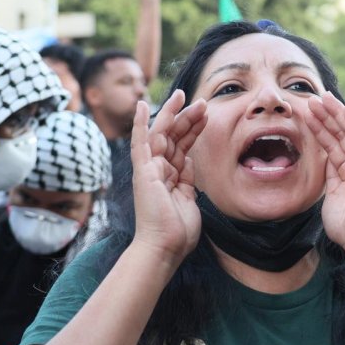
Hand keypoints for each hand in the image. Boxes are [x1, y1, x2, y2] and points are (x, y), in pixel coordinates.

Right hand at [130, 90, 207, 266]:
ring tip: (185, 96)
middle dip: (188, 118)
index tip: (205, 116)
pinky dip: (139, 124)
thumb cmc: (178, 233)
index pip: (182, 148)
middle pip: (174, 138)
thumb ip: (189, 180)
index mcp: (170, 178)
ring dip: (174, 115)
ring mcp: (149, 170)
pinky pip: (140, 143)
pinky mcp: (143, 172)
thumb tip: (190, 161)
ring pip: (161, 135)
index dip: (193, 130)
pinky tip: (141, 105)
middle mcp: (158, 171)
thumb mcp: (190, 200)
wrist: (165, 248)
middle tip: (202, 101)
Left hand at [303, 92, 344, 249]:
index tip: (305, 113)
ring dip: (336, 114)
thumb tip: (320, 161)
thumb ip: (329, 175)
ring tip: (322, 98)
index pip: (332, 144)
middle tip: (311, 97)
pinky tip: (344, 109)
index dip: (319, 128)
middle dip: (326, 116)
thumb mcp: (331, 194)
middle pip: (341, 134)